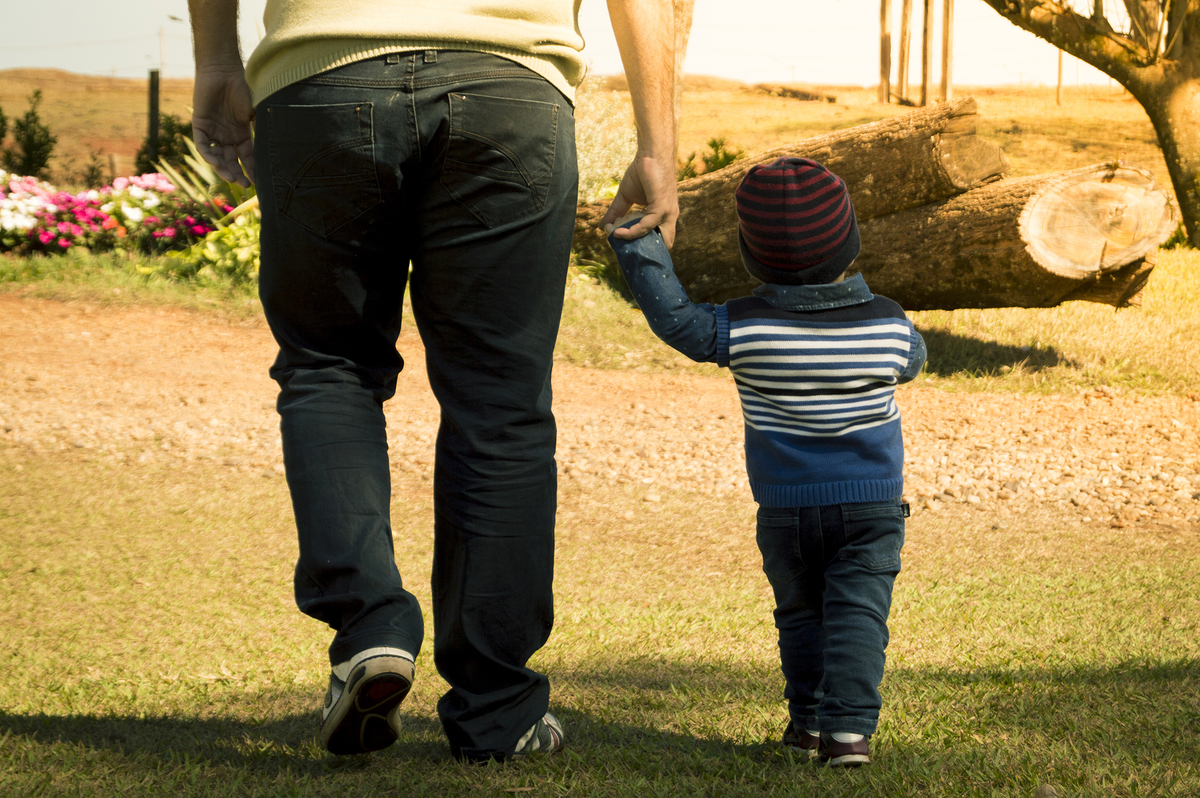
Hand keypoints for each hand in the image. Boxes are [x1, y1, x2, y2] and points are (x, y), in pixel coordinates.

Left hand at [192, 67, 255, 186]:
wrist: (223, 69)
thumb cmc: (243, 86)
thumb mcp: (256, 111)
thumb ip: (262, 128)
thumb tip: (276, 147)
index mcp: (241, 134)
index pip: (247, 157)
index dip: (252, 170)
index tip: (258, 182)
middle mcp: (226, 135)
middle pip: (231, 161)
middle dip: (237, 174)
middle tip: (243, 184)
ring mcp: (213, 131)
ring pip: (216, 156)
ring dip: (222, 168)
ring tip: (230, 177)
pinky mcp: (199, 124)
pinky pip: (201, 144)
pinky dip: (207, 154)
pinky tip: (215, 162)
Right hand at [600, 154, 678, 248]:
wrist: (650, 154)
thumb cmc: (642, 172)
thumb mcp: (626, 197)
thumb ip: (616, 213)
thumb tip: (603, 227)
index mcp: (664, 215)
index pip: (661, 240)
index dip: (647, 247)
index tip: (629, 248)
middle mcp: (669, 216)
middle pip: (663, 244)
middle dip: (646, 252)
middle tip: (626, 253)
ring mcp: (667, 212)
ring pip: (652, 237)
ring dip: (633, 242)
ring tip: (615, 240)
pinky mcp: (661, 206)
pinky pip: (646, 226)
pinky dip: (631, 232)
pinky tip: (618, 233)